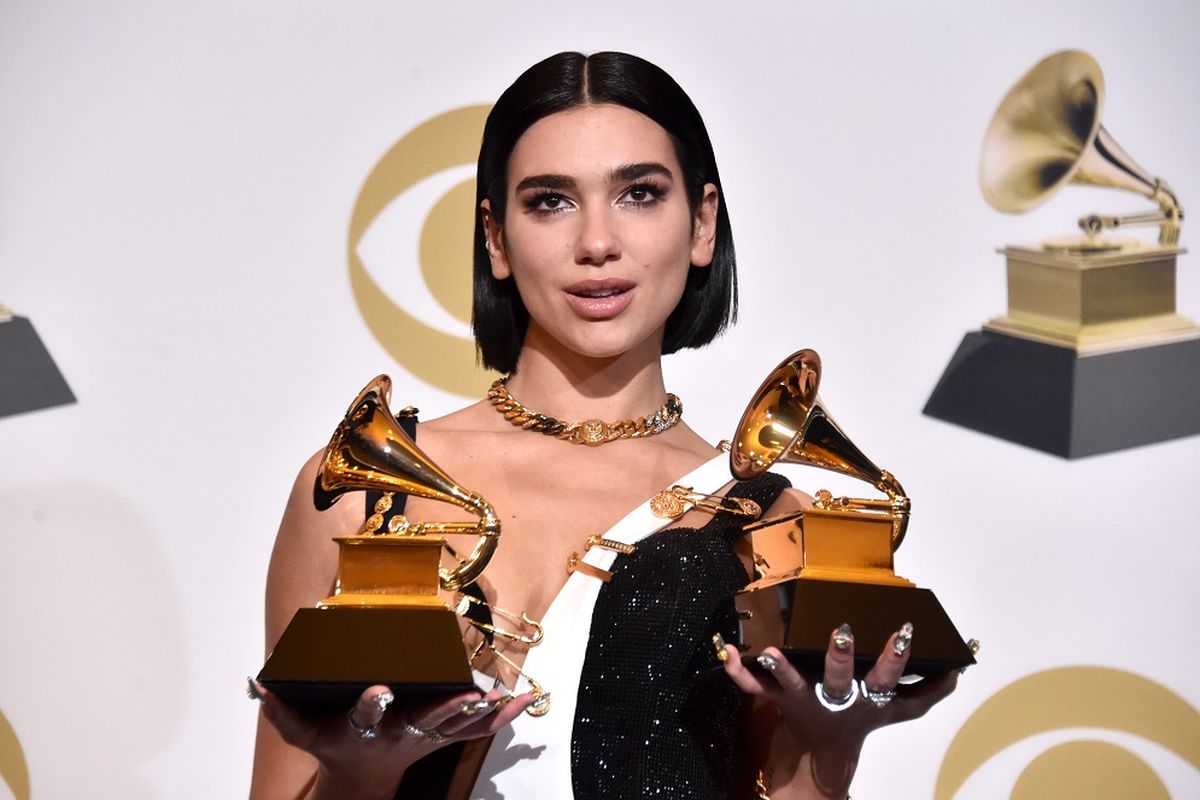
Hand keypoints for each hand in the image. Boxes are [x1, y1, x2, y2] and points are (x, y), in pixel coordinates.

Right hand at [250, 680, 534, 797]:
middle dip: (448, 710)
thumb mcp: (300, 732)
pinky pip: (476, 730)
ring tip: (513, 698)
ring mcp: (424, 737)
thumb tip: (258, 682)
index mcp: (364, 727)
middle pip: (427, 722)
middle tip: (470, 697)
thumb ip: (281, 707)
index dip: (372, 703)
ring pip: (460, 727)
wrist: (359, 777)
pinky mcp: (441, 737)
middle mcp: (398, 733)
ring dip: (486, 714)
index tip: (379, 689)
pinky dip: (501, 718)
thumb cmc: (331, 746)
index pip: (367, 713)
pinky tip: (525, 700)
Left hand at [722, 624, 956, 796]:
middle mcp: (837, 698)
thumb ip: (929, 690)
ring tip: (771, 652)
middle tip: (844, 632)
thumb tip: (962, 667)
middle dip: (843, 658)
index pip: (888, 678)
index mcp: (867, 696)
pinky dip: (737, 671)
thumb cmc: (860, 719)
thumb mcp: (897, 710)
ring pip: (793, 684)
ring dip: (782, 668)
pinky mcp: (776, 700)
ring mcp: (804, 699)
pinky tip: (727, 651)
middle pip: (842, 679)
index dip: (897, 658)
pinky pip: (753, 688)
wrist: (821, 757)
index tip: (903, 631)